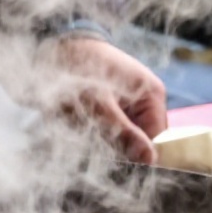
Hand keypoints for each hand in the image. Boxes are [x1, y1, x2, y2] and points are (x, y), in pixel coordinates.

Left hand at [48, 38, 167, 164]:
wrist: (53, 49)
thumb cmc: (77, 72)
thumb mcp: (98, 106)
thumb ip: (124, 134)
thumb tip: (150, 159)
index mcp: (152, 96)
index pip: (158, 142)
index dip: (139, 158)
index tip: (116, 163)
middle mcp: (147, 100)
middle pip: (141, 142)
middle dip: (118, 148)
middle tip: (94, 141)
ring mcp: (131, 103)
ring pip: (124, 139)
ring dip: (105, 142)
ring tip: (84, 128)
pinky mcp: (114, 106)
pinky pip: (111, 131)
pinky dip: (97, 134)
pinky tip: (81, 125)